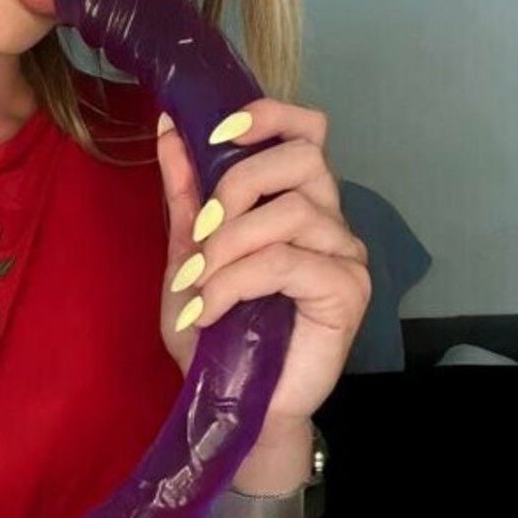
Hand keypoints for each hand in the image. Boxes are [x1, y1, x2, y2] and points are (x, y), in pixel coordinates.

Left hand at [156, 99, 370, 443]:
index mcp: (294, 199)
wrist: (230, 401)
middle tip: (202, 233)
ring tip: (199, 285)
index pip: (306, 128)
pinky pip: (288, 261)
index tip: (217, 132)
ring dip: (229, 245)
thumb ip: (186, 192)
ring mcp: (344, 254)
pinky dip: (236, 281)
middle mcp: (328, 219)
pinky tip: (211, 309)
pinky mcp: (348, 291)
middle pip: (304, 156)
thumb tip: (169, 127)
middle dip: (239, 183)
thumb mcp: (187, 253)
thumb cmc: (214, 331)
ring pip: (293, 210)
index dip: (267, 116)